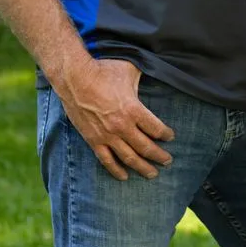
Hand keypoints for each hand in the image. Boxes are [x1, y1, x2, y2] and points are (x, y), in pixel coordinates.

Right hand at [58, 58, 174, 179]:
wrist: (75, 78)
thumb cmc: (104, 71)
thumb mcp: (130, 70)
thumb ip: (143, 77)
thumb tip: (155, 71)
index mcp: (133, 109)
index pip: (156, 128)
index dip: (166, 134)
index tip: (171, 137)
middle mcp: (122, 126)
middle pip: (146, 147)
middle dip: (159, 156)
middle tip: (168, 161)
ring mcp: (107, 136)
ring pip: (129, 158)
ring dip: (142, 167)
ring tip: (152, 174)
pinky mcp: (93, 140)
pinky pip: (106, 160)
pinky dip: (116, 170)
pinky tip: (125, 176)